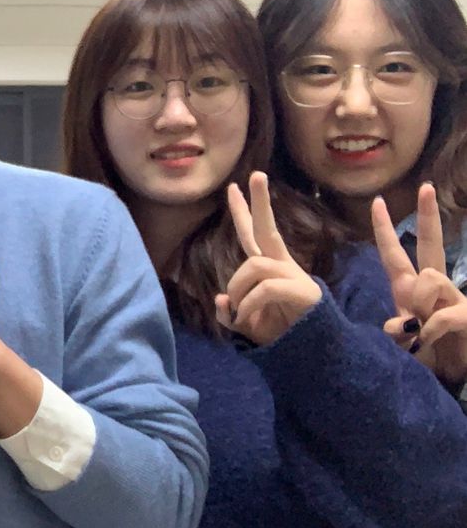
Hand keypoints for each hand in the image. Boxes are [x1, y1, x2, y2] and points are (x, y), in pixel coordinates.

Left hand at [216, 172, 321, 345]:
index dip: (243, 212)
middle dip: (260, 202)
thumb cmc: (277, 332)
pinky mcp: (302, 291)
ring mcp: (294, 276)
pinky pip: (264, 289)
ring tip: (239, 310)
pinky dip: (248, 304)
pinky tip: (245, 318)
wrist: (306, 353)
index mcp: (269, 266)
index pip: (253, 234)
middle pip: (268, 228)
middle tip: (255, 174)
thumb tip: (220, 300)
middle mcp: (282, 265)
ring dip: (239, 288)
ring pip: (255, 265)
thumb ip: (229, 312)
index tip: (232, 187)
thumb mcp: (244, 323)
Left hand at [373, 183, 466, 390]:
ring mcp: (454, 299)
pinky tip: (428, 342)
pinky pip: (439, 315)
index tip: (376, 202)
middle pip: (430, 245)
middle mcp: (433, 289)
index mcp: (410, 291)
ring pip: (428, 279)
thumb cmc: (428, 357)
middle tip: (425, 187)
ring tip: (422, 333)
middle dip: (429, 215)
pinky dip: (428, 331)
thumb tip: (398, 325)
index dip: (384, 231)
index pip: (394, 255)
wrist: (455, 377)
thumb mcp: (402, 343)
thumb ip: (396, 330)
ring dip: (418, 307)